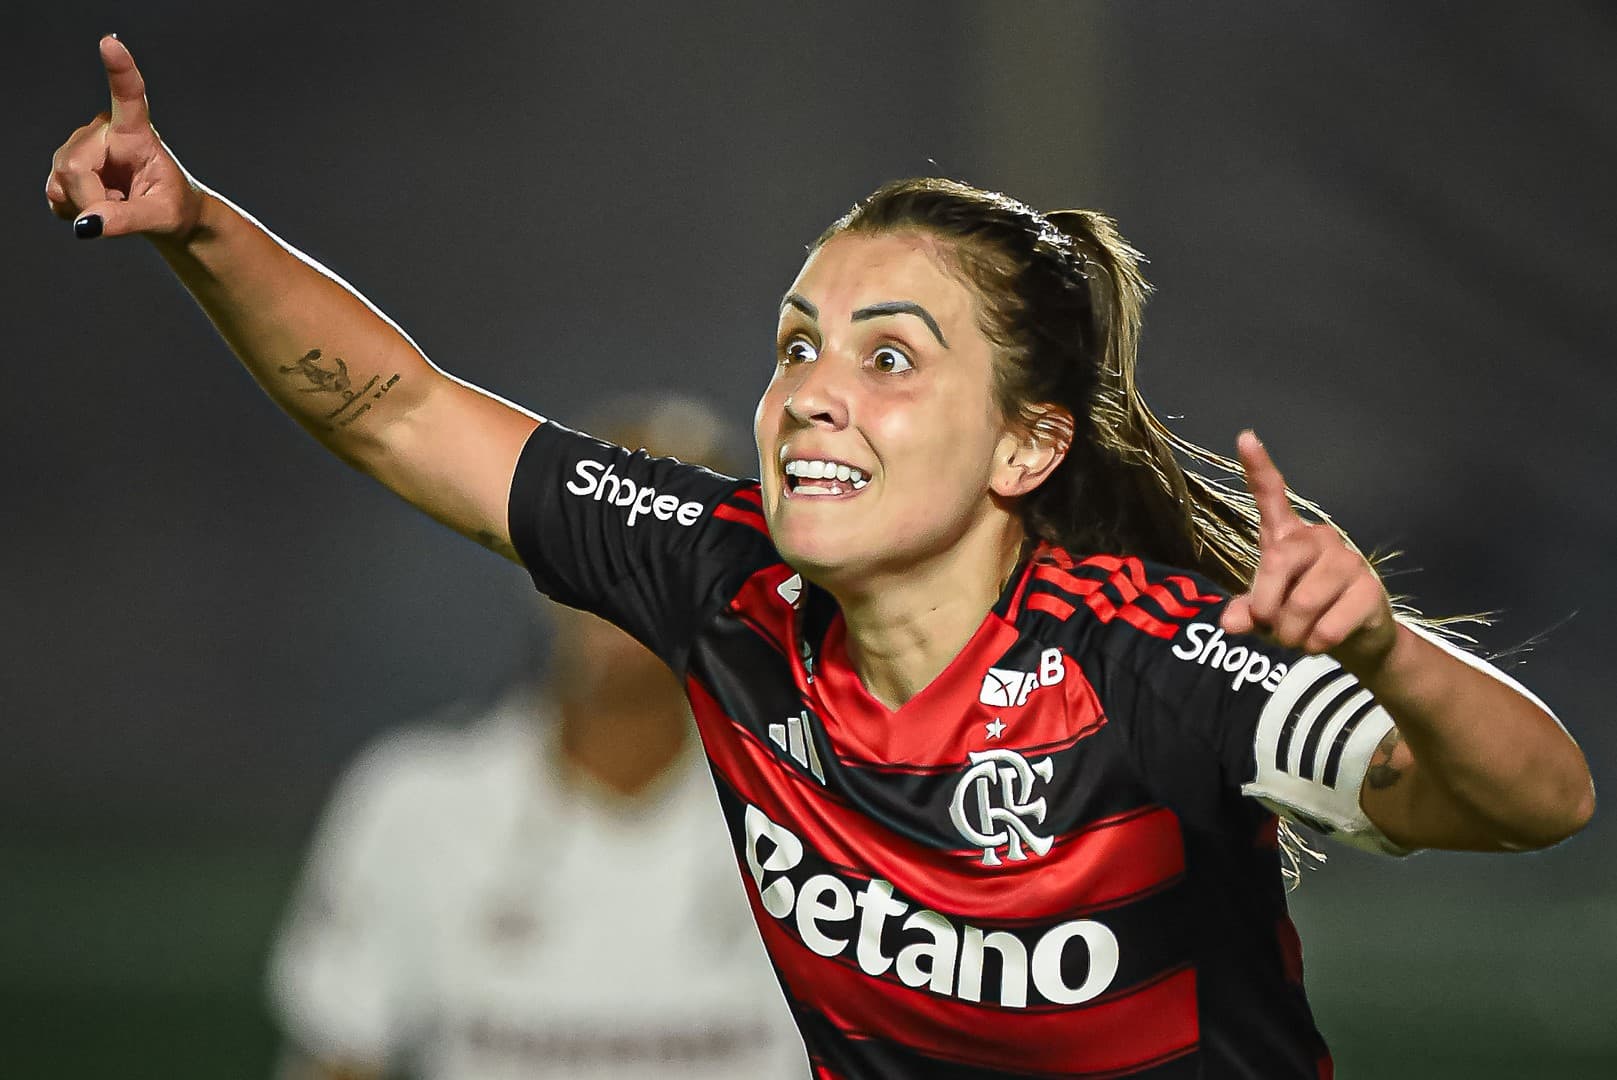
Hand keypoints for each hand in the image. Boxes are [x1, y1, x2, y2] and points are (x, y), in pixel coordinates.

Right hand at [45, 36, 202, 240]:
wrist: (164, 216)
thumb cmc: (173, 208)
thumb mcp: (162, 217)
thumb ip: (127, 220)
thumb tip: (87, 225)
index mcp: (137, 133)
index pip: (128, 97)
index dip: (120, 71)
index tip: (111, 44)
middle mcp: (102, 131)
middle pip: (74, 167)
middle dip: (92, 200)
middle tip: (121, 211)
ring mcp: (79, 147)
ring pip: (61, 182)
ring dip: (87, 207)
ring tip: (116, 203)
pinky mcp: (65, 165)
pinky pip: (56, 195)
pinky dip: (76, 212)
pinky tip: (97, 206)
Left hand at [1219, 430, 1396, 674]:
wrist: (1353, 640)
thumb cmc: (1300, 617)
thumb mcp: (1266, 614)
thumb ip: (1246, 612)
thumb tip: (1232, 623)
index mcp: (1288, 537)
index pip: (1272, 496)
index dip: (1258, 468)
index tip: (1245, 438)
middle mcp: (1319, 539)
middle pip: (1276, 563)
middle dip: (1264, 608)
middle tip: (1269, 629)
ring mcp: (1348, 560)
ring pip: (1303, 602)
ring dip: (1290, 633)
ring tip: (1297, 639)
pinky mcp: (1371, 589)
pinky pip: (1330, 625)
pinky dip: (1317, 643)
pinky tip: (1322, 642)